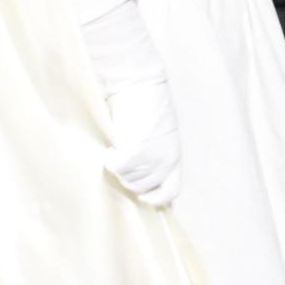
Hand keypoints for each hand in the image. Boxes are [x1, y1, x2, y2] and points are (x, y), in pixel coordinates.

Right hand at [103, 80, 181, 207]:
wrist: (141, 85)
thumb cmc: (144, 105)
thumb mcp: (156, 135)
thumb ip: (152, 155)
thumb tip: (136, 180)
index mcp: (174, 156)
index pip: (171, 191)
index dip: (156, 198)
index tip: (141, 196)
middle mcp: (168, 161)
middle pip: (140, 187)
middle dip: (126, 177)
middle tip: (119, 158)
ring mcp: (154, 158)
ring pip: (127, 178)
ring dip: (117, 167)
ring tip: (117, 147)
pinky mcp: (139, 151)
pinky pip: (117, 167)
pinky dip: (109, 159)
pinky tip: (110, 147)